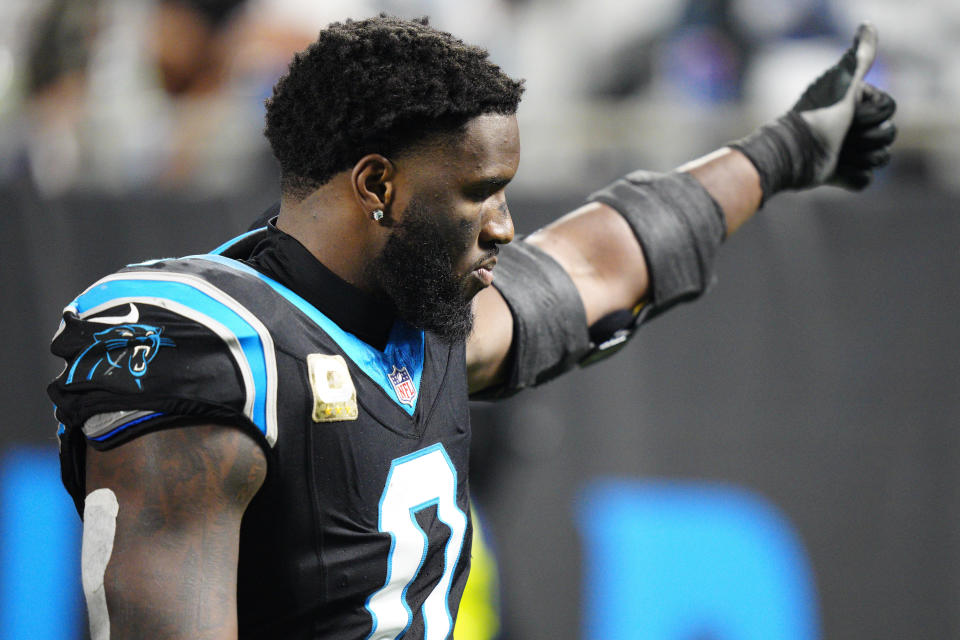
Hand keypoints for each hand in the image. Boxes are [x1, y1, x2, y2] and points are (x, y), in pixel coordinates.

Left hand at [793, 23, 896, 188]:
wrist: (792, 154)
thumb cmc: (817, 117)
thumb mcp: (844, 86)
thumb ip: (860, 59)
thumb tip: (868, 25)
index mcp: (855, 104)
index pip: (889, 111)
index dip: (874, 115)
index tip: (850, 114)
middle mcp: (852, 126)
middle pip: (888, 135)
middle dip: (870, 139)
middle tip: (843, 137)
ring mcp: (847, 151)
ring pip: (880, 159)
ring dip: (863, 158)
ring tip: (840, 154)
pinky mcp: (839, 174)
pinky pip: (863, 180)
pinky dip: (852, 178)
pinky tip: (836, 171)